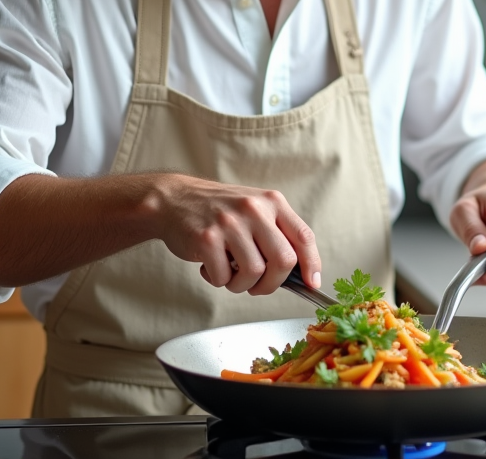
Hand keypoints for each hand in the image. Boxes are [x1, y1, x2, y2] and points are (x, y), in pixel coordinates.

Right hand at [153, 175, 320, 295]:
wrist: (174, 199)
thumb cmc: (219, 212)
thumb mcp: (254, 210)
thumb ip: (276, 234)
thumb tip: (298, 274)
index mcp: (272, 202)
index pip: (304, 237)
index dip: (312, 264)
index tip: (311, 283)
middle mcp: (254, 209)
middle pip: (284, 260)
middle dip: (273, 283)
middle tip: (259, 286)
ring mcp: (230, 223)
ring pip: (254, 273)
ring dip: (241, 285)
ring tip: (230, 273)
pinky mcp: (207, 238)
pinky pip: (224, 277)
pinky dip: (218, 280)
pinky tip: (210, 266)